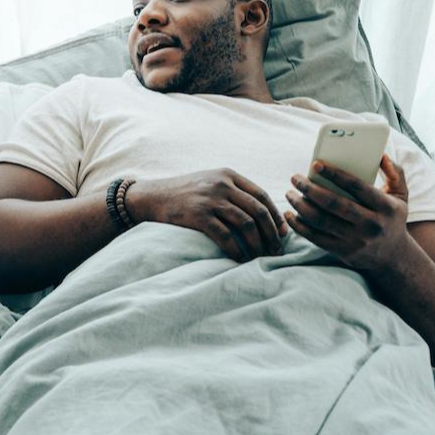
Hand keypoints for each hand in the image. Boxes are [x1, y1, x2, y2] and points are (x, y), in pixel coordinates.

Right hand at [125, 169, 286, 261]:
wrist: (152, 196)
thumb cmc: (184, 193)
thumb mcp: (210, 181)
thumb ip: (233, 191)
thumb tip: (263, 214)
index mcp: (228, 175)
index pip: (262, 196)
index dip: (276, 217)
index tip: (282, 234)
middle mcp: (221, 184)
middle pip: (258, 211)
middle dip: (271, 234)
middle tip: (276, 250)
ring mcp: (210, 199)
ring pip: (246, 224)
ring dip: (257, 244)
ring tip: (260, 257)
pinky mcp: (198, 215)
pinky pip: (226, 236)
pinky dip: (236, 250)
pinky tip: (240, 259)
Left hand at [284, 155, 409, 270]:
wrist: (393, 257)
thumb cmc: (391, 219)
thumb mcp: (401, 196)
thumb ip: (395, 173)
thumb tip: (381, 156)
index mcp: (385, 207)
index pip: (357, 186)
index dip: (335, 174)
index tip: (315, 164)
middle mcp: (371, 224)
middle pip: (334, 203)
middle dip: (310, 188)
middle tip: (295, 178)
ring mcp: (356, 240)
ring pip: (321, 220)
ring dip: (300, 205)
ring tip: (289, 193)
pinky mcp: (343, 251)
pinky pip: (315, 237)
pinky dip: (299, 225)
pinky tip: (290, 214)